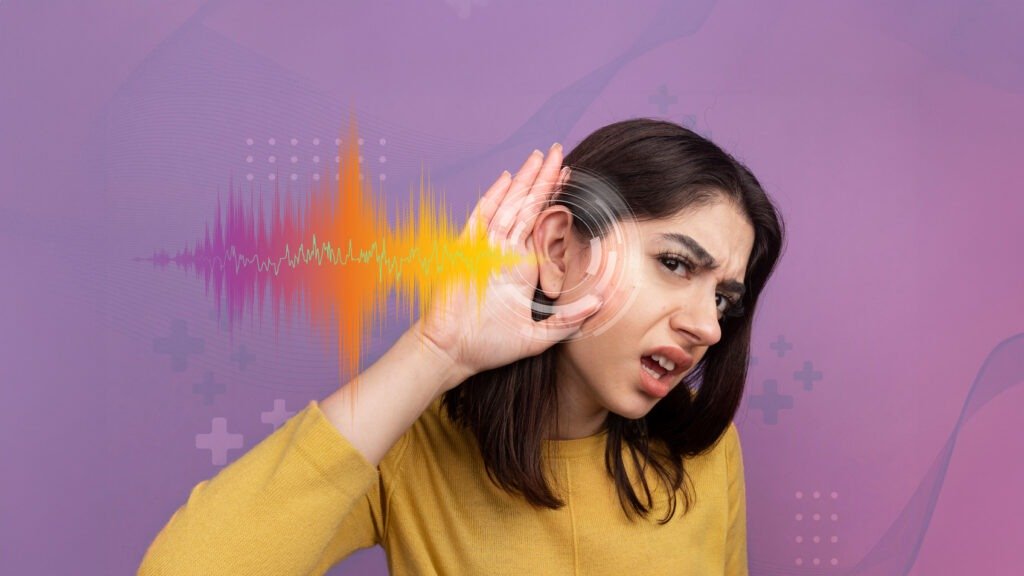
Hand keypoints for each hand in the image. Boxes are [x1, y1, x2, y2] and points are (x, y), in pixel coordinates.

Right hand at [407, 143, 602, 389]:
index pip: (543, 226)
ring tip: (539, 157)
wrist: (452, 353)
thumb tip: (601, 302)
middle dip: (543, 180)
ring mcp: (486, 251)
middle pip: (528, 208)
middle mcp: (506, 254)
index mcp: (523, 269)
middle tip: (558, 152)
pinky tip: (506, 179)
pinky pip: (482, 220)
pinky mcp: (467, 255)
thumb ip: (569, 319)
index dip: (557, 203)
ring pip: (510, 208)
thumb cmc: (490, 346)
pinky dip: (494, 199)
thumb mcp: (539, 336)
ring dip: (525, 182)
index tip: (571, 180)